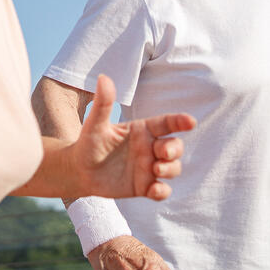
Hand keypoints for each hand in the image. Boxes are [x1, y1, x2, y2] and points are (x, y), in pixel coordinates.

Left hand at [73, 74, 195, 200]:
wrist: (79, 170)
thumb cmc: (89, 143)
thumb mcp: (96, 123)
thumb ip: (103, 103)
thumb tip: (103, 77)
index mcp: (142, 130)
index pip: (167, 123)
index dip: (180, 121)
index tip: (190, 121)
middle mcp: (149, 148)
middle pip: (175, 146)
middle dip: (175, 149)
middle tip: (161, 152)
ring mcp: (149, 168)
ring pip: (173, 168)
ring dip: (170, 169)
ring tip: (156, 169)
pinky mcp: (144, 186)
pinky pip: (162, 191)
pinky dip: (162, 192)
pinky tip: (153, 190)